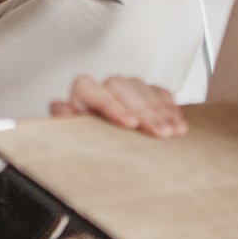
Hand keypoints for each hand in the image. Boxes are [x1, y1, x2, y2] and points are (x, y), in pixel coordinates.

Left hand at [51, 75, 187, 137]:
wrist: (101, 151)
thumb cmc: (85, 144)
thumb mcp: (72, 138)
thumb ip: (65, 120)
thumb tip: (59, 106)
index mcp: (80, 95)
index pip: (91, 88)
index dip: (112, 105)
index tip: (130, 125)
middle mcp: (103, 87)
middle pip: (121, 87)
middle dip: (144, 111)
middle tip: (160, 133)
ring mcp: (126, 88)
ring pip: (142, 88)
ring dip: (161, 112)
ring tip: (172, 133)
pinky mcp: (146, 93)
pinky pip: (160, 92)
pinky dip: (171, 109)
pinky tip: (178, 125)